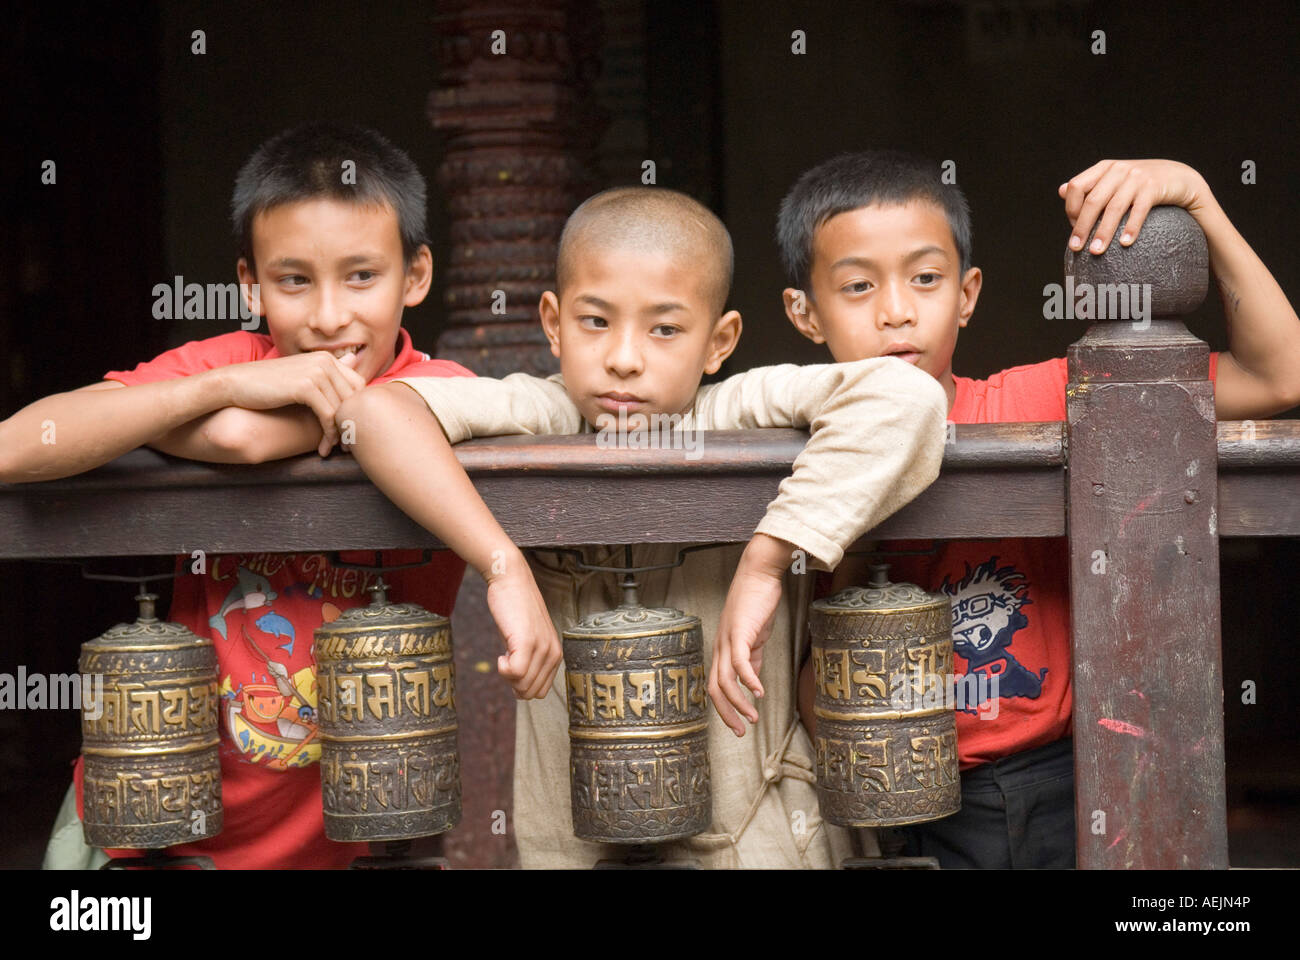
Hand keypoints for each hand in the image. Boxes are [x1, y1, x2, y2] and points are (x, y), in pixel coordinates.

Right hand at [214, 352, 365, 455]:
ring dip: (339, 435)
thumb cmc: (266, 384)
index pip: (358, 385)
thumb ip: (324, 381)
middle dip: (351, 424)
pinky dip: (328, 435)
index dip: (356, 409)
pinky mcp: (306, 386)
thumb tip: (349, 369)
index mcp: (326, 358)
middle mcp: (325, 361)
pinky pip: (328, 415)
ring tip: (331, 450)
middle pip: (353, 398)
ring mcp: (316, 372)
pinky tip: (322, 449)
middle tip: (346, 447)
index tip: (349, 430)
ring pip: (341, 409)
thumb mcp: (299, 379)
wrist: (234, 383)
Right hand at [484, 560, 562, 699]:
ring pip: (522, 685)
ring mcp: (541, 647)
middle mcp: (553, 652)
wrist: (511, 581)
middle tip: (506, 661)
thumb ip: (529, 662)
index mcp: (555, 654)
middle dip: (513, 683)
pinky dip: (503, 669)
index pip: (540, 691)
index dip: (521, 685)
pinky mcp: (527, 641)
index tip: (512, 666)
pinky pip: (515, 672)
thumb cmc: (515, 609)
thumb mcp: (527, 639)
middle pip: (531, 692)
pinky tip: (501, 654)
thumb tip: (520, 690)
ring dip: (507, 676)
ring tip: (505, 654)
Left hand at [708, 536, 790, 736]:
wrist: (759, 573)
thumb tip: (753, 681)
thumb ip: (752, 658)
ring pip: (726, 679)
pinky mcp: (740, 631)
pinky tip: (760, 692)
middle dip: (727, 714)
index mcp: (723, 649)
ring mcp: (728, 639)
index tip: (739, 725)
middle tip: (741, 731)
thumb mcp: (754, 636)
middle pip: (715, 688)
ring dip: (740, 702)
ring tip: (753, 717)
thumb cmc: (757, 603)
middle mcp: (720, 647)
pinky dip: (749, 680)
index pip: (717, 686)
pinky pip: (741, 661)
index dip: (726, 709)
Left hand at [1059, 159, 1212, 254]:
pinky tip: (1124, 244)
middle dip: (1082, 226)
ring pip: (1114, 208)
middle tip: (1076, 248)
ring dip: (1104, 232)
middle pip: (1093, 200)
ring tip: (1097, 252)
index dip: (1071, 209)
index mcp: (1104, 168)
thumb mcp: (1112, 180)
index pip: (1077, 187)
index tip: (1073, 229)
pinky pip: (1139, 210)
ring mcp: (1137, 177)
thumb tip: (1061, 191)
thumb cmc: (1139, 184)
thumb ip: (1089, 186)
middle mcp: (1118, 169)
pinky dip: (1131, 227)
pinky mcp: (1154, 187)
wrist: (1179, 177)